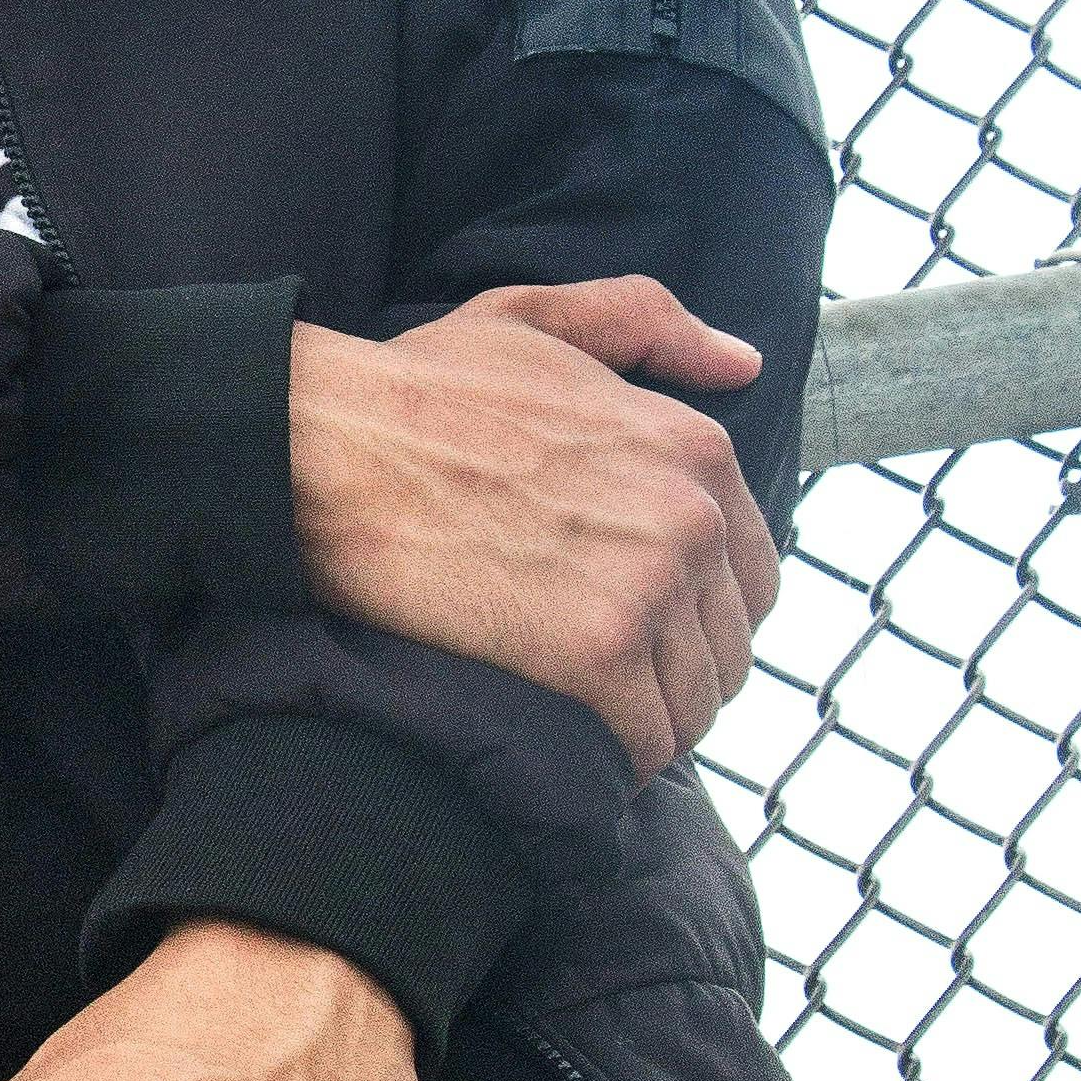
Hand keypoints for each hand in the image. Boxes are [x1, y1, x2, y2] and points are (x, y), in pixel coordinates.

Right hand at [287, 276, 778, 772]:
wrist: (326, 445)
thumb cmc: (417, 389)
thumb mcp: (536, 320)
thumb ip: (647, 322)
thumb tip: (742, 362)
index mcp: (695, 448)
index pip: (753, 579)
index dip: (695, 615)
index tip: (632, 627)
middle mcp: (692, 519)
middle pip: (726, 650)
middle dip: (668, 673)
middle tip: (590, 677)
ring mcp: (648, 589)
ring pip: (692, 707)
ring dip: (641, 722)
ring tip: (573, 712)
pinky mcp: (593, 657)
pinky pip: (642, 746)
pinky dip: (610, 759)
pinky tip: (562, 741)